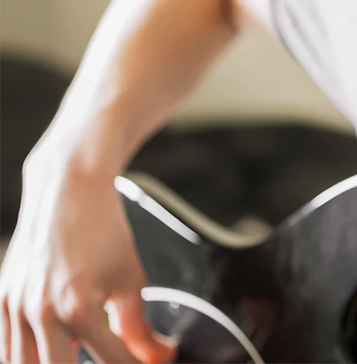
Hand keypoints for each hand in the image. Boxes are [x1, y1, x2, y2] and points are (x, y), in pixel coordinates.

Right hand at [0, 147, 175, 363]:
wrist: (67, 191)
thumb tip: (158, 357)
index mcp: (79, 307)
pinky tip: (54, 354)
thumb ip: (139, 327)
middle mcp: (41, 312)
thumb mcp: (130, 279)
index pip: (112, 361)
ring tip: (81, 358)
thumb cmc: (103, 231)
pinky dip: (29, 359)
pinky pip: (9, 348)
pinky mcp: (3, 300)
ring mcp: (16, 308)